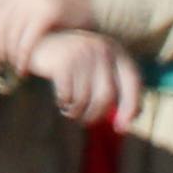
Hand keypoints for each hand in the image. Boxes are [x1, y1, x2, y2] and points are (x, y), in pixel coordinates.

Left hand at [0, 0, 94, 71]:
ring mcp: (36, 3)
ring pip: (12, 35)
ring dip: (10, 55)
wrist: (90, 4)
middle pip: (0, 25)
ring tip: (13, 66)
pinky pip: (27, 41)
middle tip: (1, 61)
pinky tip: (24, 69)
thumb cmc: (59, 7)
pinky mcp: (47, 15)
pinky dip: (23, 58)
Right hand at [27, 29, 142, 127]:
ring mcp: (83, 53)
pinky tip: (61, 101)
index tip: (121, 128)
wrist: (40, 44)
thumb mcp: (97, 69)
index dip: (130, 106)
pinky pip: (68, 97)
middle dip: (95, 115)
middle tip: (85, 121)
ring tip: (70, 109)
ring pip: (85, 99)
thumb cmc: (73, 64)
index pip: (132, 80)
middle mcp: (102, 48)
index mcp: (115, 50)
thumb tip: (132, 119)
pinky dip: (64, 105)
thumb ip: (114, 87)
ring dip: (76, 112)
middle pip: (106, 96)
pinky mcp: (64, 61)